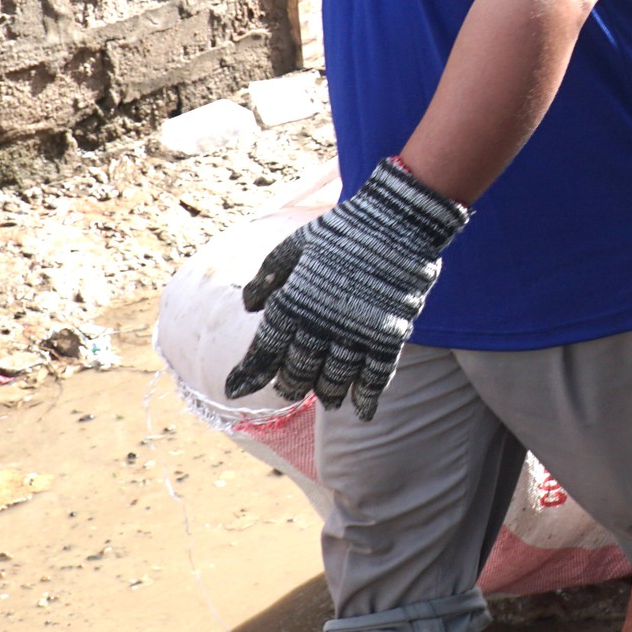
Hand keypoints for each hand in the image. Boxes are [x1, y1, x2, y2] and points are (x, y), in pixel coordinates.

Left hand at [225, 158, 469, 413]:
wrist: (397, 220)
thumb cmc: (343, 229)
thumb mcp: (295, 244)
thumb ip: (269, 277)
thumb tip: (248, 307)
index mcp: (293, 302)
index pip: (265, 350)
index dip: (248, 374)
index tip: (233, 391)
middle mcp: (319, 326)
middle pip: (298, 372)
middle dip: (290, 385)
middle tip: (290, 389)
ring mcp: (355, 334)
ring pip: (333, 381)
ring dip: (325, 393)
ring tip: (325, 398)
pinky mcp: (387, 335)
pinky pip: (374, 377)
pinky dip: (366, 397)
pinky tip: (361, 411)